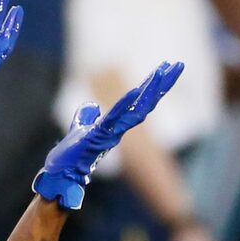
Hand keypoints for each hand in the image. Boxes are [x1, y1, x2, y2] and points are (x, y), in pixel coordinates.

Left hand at [33, 62, 183, 210]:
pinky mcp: (99, 137)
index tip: (166, 69)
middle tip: (179, 65)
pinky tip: (135, 91)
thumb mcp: (79, 129)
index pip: (140, 103)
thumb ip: (86, 117)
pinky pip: (115, 119)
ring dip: (150, 90)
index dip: (154, 87)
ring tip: (162, 72)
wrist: (61, 175)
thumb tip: (91, 107)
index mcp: (116, 125)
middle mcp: (118, 128)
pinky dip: (125, 105)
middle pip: (146, 103)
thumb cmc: (71, 156)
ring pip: (137, 110)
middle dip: (163, 84)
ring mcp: (111, 133)